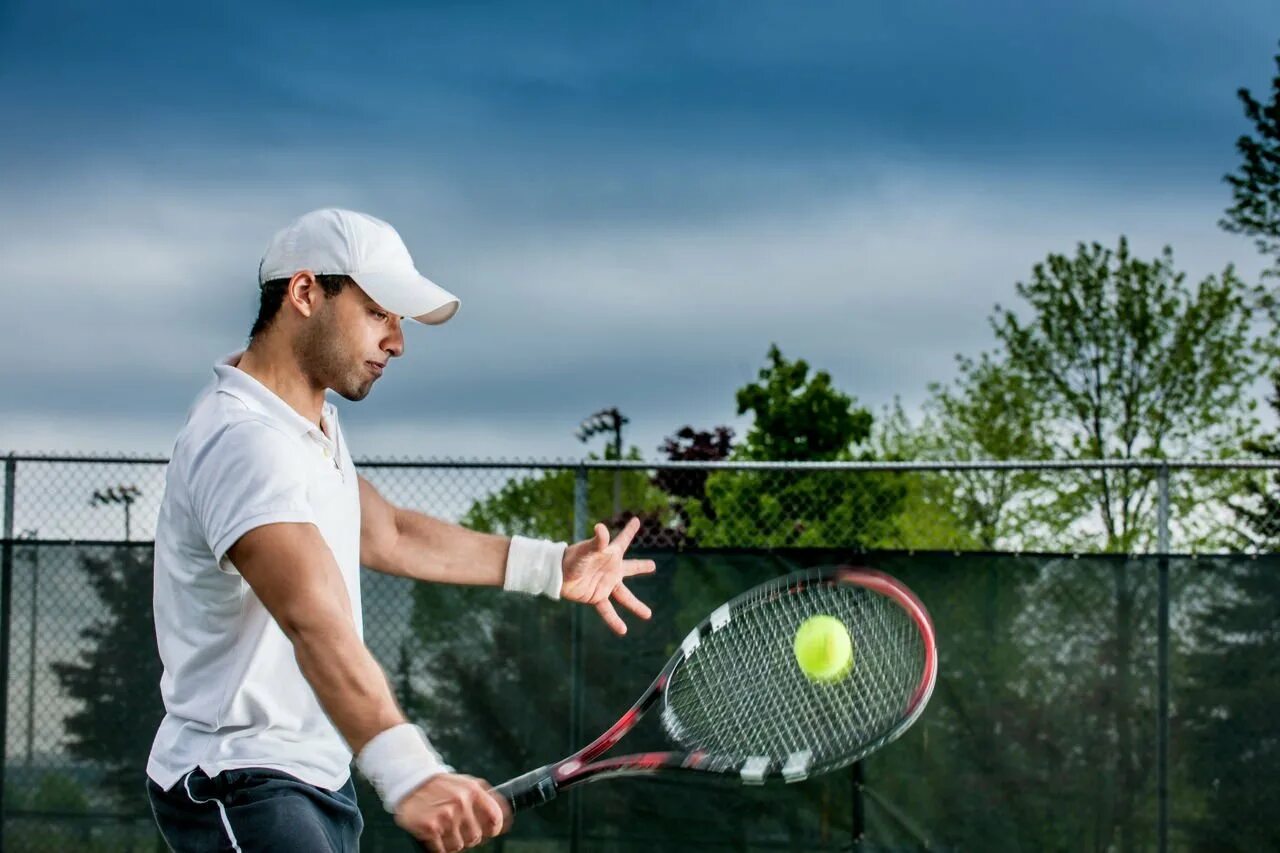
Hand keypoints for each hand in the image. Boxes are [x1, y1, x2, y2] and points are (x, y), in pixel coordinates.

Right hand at [396, 773, 508, 852]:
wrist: (410, 782)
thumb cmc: (440, 785)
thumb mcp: (466, 783)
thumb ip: (485, 797)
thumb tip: (505, 817)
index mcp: (473, 791)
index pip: (495, 818)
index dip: (494, 829)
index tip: (491, 832)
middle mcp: (461, 803)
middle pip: (476, 837)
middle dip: (469, 837)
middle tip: (459, 829)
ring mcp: (445, 816)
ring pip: (459, 846)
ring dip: (452, 842)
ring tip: (445, 829)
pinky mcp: (430, 828)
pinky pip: (442, 850)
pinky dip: (439, 847)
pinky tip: (435, 835)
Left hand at [561, 516, 656, 634]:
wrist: (556, 575)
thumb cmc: (571, 558)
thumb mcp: (586, 550)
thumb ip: (597, 541)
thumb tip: (601, 527)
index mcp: (610, 554)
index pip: (623, 540)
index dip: (630, 530)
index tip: (636, 520)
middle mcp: (610, 569)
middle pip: (630, 568)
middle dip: (641, 567)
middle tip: (652, 565)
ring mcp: (605, 584)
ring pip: (624, 596)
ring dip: (636, 605)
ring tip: (648, 614)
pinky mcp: (596, 597)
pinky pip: (608, 610)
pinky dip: (614, 621)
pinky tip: (623, 630)